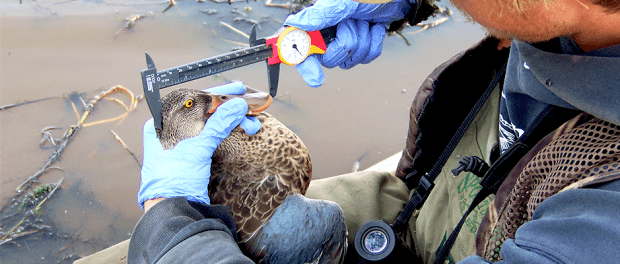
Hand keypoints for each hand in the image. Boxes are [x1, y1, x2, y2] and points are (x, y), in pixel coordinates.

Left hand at [138, 82, 261, 209]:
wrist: (174, 207)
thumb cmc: (174, 179)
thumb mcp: (198, 147)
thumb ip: (218, 124)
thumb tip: (236, 106)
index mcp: (161, 122)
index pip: (190, 99)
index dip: (215, 93)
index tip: (235, 89)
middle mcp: (169, 130)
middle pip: (202, 111)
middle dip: (227, 109)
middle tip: (247, 107)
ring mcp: (181, 142)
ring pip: (209, 123)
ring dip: (230, 121)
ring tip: (249, 123)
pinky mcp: (191, 154)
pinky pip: (210, 135)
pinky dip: (225, 131)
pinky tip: (238, 128)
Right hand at [284, 0, 412, 86]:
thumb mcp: (343, 2)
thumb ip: (320, 15)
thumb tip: (295, 24)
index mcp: (317, 22)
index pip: (301, 48)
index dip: (305, 64)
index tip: (316, 78)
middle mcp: (327, 34)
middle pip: (329, 60)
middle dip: (347, 42)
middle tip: (351, 22)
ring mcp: (344, 42)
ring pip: (350, 61)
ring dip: (363, 40)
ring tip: (364, 22)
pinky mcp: (360, 47)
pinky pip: (365, 59)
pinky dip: (374, 44)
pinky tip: (374, 29)